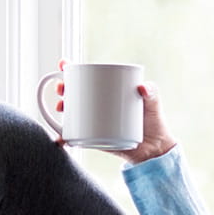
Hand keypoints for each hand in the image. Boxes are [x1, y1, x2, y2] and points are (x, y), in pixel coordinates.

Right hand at [54, 60, 177, 164]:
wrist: (154, 149)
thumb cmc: (153, 121)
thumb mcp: (153, 104)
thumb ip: (152, 93)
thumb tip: (142, 88)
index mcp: (108, 91)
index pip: (87, 77)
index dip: (71, 70)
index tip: (64, 65)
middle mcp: (97, 105)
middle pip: (75, 93)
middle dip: (63, 88)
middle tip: (63, 89)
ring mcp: (93, 121)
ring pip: (71, 112)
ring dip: (61, 109)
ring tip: (61, 108)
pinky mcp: (93, 138)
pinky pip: (74, 136)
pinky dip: (64, 138)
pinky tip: (59, 138)